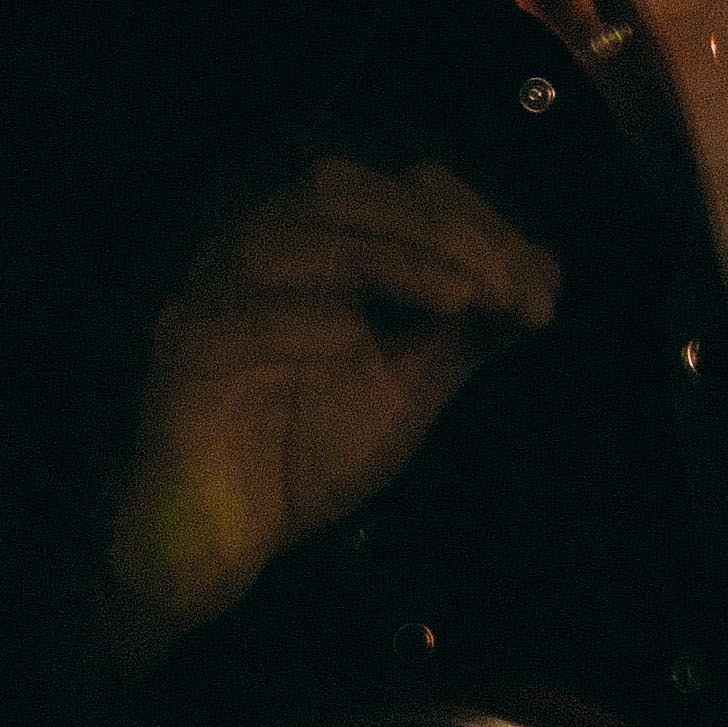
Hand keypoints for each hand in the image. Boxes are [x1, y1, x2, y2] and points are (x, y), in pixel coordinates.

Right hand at [103, 156, 557, 664]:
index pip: (392, 190)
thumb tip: (544, 272)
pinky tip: (356, 344)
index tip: (538, 284)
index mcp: (308, 247)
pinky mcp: (183, 352)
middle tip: (506, 285)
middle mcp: (253, 252)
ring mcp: (209, 295)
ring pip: (289, 235)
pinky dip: (304, 320)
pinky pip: (237, 315)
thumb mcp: (409, 384)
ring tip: (461, 301)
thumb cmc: (310, 452)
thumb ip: (466, 329)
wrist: (224, 537)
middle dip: (437, 228)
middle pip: (338, 189)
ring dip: (388, 257)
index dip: (471, 220)